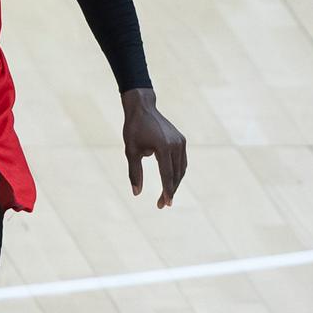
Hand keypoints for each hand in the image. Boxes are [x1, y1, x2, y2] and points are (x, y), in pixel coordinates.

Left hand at [121, 87, 186, 207]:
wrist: (142, 108)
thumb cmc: (134, 129)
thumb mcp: (131, 151)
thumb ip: (134, 173)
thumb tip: (136, 193)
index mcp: (163, 147)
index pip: (167, 174)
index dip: (167, 191)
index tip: (166, 204)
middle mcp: (176, 144)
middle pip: (176, 174)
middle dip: (170, 190)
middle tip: (162, 204)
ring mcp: (180, 142)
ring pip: (181, 169)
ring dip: (175, 183)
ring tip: (166, 195)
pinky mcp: (181, 140)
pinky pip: (182, 161)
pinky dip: (177, 172)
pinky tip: (171, 181)